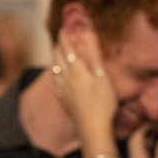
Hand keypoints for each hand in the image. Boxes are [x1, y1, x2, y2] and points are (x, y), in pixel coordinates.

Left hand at [52, 27, 117, 144]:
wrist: (93, 130)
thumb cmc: (102, 104)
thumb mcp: (103, 77)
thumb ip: (94, 55)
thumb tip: (87, 35)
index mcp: (77, 70)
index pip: (67, 48)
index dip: (65, 36)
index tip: (65, 27)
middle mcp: (66, 78)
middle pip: (58, 57)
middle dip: (60, 44)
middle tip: (62, 36)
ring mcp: (63, 90)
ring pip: (55, 68)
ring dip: (56, 57)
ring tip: (58, 51)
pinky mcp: (63, 101)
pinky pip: (55, 81)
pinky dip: (55, 72)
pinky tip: (57, 75)